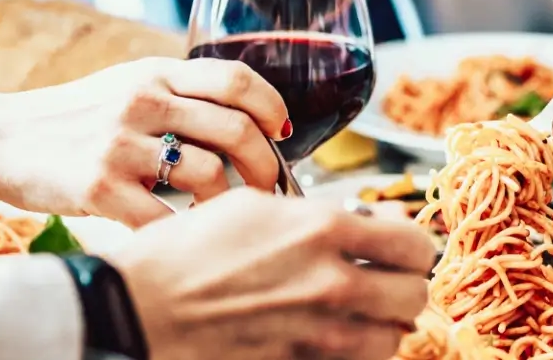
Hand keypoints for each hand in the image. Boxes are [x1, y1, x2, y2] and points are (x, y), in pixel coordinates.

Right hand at [0, 57, 290, 226]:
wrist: (0, 138)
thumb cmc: (73, 118)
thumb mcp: (125, 84)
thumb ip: (177, 92)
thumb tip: (248, 116)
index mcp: (154, 73)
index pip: (236, 80)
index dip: (271, 108)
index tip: (281, 134)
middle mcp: (140, 102)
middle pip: (234, 130)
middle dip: (266, 165)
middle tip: (269, 187)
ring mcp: (119, 145)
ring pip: (208, 175)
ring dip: (229, 201)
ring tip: (226, 212)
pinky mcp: (97, 187)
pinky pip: (164, 217)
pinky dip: (184, 230)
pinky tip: (184, 232)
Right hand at [105, 189, 434, 359]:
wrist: (138, 307)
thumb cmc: (184, 251)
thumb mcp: (252, 207)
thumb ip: (316, 215)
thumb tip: (363, 226)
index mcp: (322, 230)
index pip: (414, 243)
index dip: (414, 246)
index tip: (400, 246)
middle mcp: (329, 283)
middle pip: (414, 295)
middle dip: (406, 287)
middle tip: (387, 280)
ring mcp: (315, 333)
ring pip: (391, 338)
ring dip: (383, 324)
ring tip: (361, 311)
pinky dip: (353, 351)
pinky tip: (331, 335)